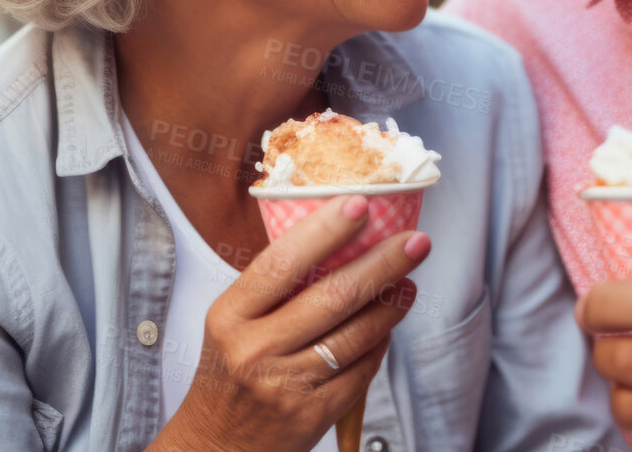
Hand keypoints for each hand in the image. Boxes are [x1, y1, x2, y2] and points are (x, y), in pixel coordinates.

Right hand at [157, 195, 430, 451]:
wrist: (215, 444)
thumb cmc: (229, 371)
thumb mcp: (233, 324)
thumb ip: (274, 288)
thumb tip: (338, 238)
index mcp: (230, 315)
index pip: (282, 263)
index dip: (325, 230)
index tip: (361, 203)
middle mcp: (254, 349)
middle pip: (333, 296)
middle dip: (383, 264)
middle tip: (416, 241)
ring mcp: (285, 385)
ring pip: (356, 335)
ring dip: (391, 305)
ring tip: (408, 282)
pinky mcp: (312, 415)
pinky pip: (360, 371)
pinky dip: (378, 344)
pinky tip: (385, 326)